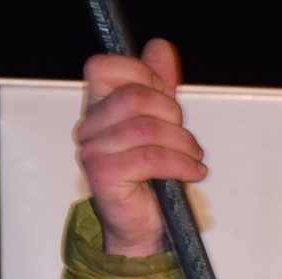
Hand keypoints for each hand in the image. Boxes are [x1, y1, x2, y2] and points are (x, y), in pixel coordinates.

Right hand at [73, 38, 205, 256]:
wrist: (142, 228)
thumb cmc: (150, 179)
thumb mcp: (160, 122)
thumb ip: (158, 84)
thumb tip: (159, 48)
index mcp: (97, 107)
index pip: (106, 67)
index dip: (144, 76)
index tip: (168, 99)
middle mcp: (88, 126)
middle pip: (135, 97)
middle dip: (173, 115)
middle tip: (186, 138)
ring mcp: (92, 150)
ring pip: (146, 129)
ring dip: (182, 144)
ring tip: (193, 158)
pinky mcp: (103, 174)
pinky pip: (150, 158)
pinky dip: (181, 164)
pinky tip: (193, 172)